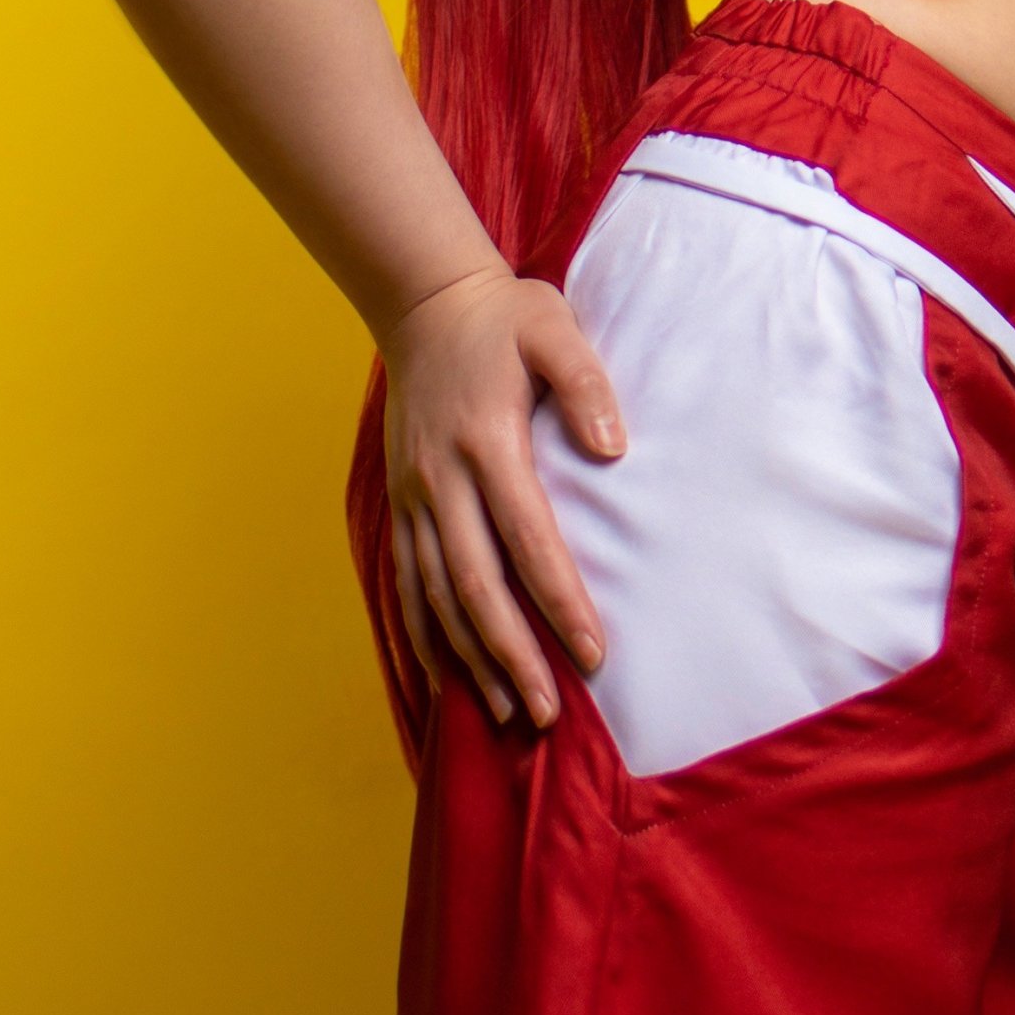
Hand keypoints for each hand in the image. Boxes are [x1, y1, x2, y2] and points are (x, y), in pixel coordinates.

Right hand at [380, 264, 624, 727]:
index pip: (528, 539)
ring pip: (434, 594)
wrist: (423, 302)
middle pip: (474, 585)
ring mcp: (415, 494)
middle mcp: (442, 479)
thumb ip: (586, 384)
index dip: (559, 601)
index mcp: (487, 442)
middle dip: (511, 654)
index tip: (592, 654)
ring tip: (504, 712)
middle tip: (545, 713)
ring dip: (468, 657)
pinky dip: (424, 633)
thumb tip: (613, 450)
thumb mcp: (554, 327)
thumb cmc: (504, 319)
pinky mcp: (402, 501)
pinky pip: (407, 580)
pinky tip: (447, 676)